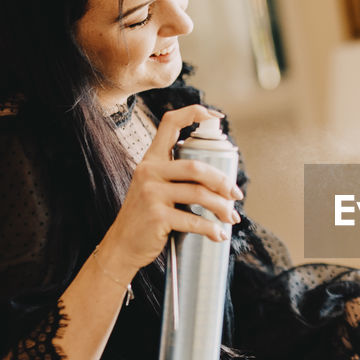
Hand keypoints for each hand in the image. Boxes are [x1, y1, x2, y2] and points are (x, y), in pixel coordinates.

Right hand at [96, 104, 242, 277]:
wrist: (123, 246)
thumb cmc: (147, 217)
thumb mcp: (155, 188)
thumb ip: (177, 177)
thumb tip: (222, 181)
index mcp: (152, 160)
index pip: (170, 123)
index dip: (195, 113)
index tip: (217, 118)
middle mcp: (149, 171)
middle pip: (196, 167)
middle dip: (223, 182)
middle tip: (237, 195)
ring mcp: (151, 193)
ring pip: (199, 194)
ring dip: (222, 208)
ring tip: (231, 218)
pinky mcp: (156, 216)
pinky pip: (193, 220)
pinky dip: (211, 229)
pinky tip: (219, 234)